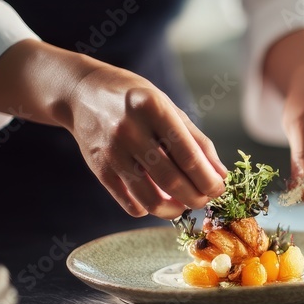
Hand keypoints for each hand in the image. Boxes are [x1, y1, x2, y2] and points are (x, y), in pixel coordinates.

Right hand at [0, 40, 226, 218]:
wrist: (83, 93)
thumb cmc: (137, 100)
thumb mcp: (169, 108)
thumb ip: (197, 141)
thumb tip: (220, 175)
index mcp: (153, 109)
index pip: (188, 155)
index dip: (208, 179)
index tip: (219, 189)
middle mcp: (130, 130)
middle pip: (171, 179)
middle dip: (195, 198)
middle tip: (204, 200)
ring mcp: (112, 151)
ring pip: (149, 198)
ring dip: (173, 210)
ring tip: (183, 205)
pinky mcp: (99, 168)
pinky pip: (129, 201)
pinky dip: (148, 208)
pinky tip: (158, 201)